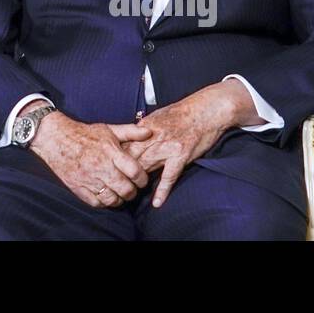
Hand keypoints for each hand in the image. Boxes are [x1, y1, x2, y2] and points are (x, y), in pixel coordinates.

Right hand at [28, 109, 150, 208]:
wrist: (56, 138)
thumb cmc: (84, 134)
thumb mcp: (108, 129)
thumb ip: (129, 132)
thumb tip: (148, 132)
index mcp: (111, 152)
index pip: (135, 172)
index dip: (142, 179)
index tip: (141, 179)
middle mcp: (101, 167)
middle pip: (126, 189)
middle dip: (132, 191)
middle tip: (131, 187)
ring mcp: (89, 179)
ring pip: (113, 199)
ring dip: (119, 198)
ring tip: (119, 192)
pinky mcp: (78, 188)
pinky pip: (97, 203)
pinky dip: (104, 202)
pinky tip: (105, 195)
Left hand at [125, 82, 258, 207]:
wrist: (206, 110)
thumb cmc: (183, 111)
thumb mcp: (158, 115)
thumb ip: (144, 127)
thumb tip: (131, 135)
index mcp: (146, 126)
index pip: (124, 143)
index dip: (115, 156)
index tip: (107, 166)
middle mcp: (153, 137)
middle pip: (131, 156)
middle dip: (121, 170)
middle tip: (113, 184)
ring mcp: (167, 147)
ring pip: (146, 166)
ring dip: (136, 181)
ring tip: (128, 195)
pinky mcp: (181, 156)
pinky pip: (169, 176)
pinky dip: (162, 190)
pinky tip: (157, 202)